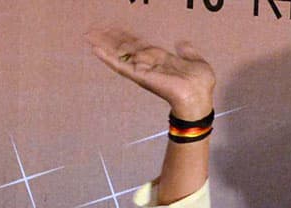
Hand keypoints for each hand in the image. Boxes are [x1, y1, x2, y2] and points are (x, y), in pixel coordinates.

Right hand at [84, 26, 214, 119]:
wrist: (199, 96)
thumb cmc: (200, 83)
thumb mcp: (195, 60)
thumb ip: (187, 51)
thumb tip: (182, 42)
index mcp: (159, 59)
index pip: (138, 45)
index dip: (125, 36)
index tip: (113, 27)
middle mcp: (148, 64)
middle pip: (124, 48)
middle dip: (109, 38)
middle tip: (93, 29)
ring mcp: (142, 70)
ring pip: (119, 55)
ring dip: (103, 45)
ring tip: (89, 36)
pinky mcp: (139, 76)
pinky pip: (121, 66)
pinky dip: (108, 58)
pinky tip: (95, 50)